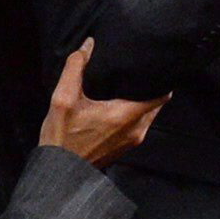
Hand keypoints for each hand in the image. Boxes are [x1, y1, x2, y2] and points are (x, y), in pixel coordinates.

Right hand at [39, 38, 169, 166]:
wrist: (58, 173)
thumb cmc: (61, 138)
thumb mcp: (62, 99)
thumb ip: (75, 68)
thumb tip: (89, 44)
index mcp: (125, 116)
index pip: (161, 94)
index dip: (160, 78)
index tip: (153, 63)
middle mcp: (136, 130)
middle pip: (157, 102)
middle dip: (151, 86)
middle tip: (140, 69)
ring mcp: (132, 141)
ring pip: (149, 114)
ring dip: (144, 99)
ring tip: (131, 82)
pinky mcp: (125, 147)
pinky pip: (140, 124)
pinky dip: (137, 112)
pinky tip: (122, 100)